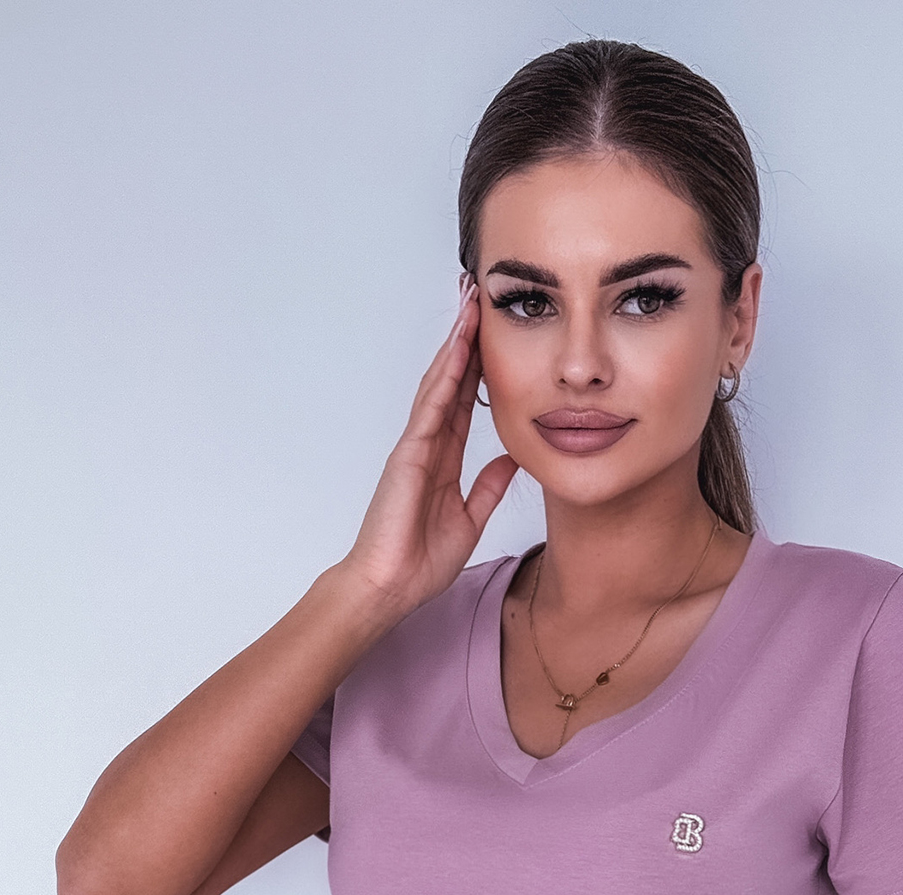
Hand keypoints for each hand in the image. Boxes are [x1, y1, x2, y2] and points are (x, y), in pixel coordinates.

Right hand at [341, 278, 518, 616]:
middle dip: (465, 340)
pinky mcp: (407, 456)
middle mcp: (426, 446)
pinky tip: (458, 349)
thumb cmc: (418, 563)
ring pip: (438, 384)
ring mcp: (414, 447)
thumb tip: (512, 460)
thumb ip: (488, 488)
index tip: (493, 335)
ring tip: (470, 306)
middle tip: (478, 298)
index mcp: (442, 461)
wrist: (390, 588)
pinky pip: (430, 408)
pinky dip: (444, 377)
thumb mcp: (470, 519)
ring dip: (455, 344)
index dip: (478, 368)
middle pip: (449, 382)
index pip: (464, 403)